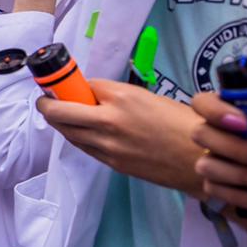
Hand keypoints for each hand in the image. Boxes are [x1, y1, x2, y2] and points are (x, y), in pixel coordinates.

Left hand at [38, 79, 206, 195]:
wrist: (200, 159)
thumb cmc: (182, 124)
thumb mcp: (149, 98)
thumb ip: (117, 96)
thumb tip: (93, 94)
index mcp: (122, 98)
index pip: (83, 86)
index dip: (71, 84)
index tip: (61, 83)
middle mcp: (109, 122)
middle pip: (60, 112)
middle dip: (48, 104)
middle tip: (46, 99)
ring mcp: (108, 146)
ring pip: (68, 133)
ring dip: (60, 123)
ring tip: (61, 115)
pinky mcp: (112, 164)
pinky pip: (84, 148)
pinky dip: (78, 137)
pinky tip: (81, 131)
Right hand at [189, 92, 246, 242]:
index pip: (207, 101)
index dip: (214, 110)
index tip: (243, 124)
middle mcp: (232, 135)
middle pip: (202, 133)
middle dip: (238, 149)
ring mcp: (227, 164)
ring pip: (208, 166)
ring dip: (245, 176)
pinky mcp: (230, 192)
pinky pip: (217, 192)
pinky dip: (246, 198)